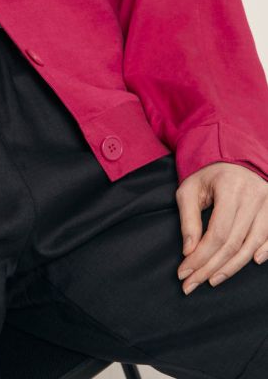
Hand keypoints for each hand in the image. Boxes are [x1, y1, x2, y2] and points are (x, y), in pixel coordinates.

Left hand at [175, 161, 267, 293]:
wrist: (233, 159)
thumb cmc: (207, 176)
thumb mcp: (189, 190)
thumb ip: (188, 219)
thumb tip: (189, 251)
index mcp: (230, 187)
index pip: (217, 233)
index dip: (201, 257)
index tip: (184, 272)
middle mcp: (253, 196)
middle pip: (233, 244)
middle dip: (210, 267)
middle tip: (192, 283)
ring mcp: (267, 203)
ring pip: (252, 246)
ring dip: (231, 268)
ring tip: (211, 279)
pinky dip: (262, 253)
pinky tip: (249, 263)